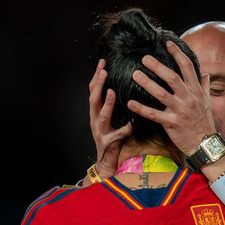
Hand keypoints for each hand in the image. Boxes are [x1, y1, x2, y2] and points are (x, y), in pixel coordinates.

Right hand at [88, 59, 131, 177]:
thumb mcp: (111, 118)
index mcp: (96, 112)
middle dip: (97, 84)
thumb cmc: (111, 138)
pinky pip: (117, 135)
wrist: (106, 161)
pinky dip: (124, 130)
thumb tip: (122, 88)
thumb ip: (113, 105)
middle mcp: (95, 119)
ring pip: (101, 115)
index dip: (96, 76)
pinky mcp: (108, 142)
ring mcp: (100, 131)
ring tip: (110, 91)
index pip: (93, 90)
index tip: (102, 62)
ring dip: (106, 103)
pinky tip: (131, 125)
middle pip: (93, 99)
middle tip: (103, 70)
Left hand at [127, 41, 215, 155]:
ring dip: (147, 83)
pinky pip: (154, 115)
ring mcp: (180, 111)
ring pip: (161, 94)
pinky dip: (142, 109)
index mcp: (196, 91)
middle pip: (172, 77)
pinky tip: (131, 103)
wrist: (205, 144)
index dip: (177, 54)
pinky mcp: (172, 123)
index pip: (187, 67)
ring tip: (135, 74)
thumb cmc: (204, 122)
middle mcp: (188, 98)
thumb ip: (204, 86)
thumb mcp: (207, 102)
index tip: (168, 44)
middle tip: (144, 58)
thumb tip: (205, 73)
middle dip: (158, 66)